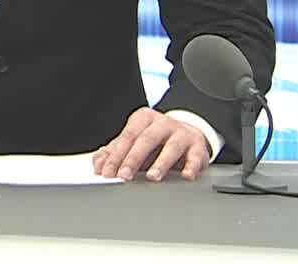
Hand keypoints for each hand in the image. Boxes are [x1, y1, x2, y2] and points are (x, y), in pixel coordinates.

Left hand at [92, 107, 208, 181]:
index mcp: (143, 119)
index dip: (115, 156)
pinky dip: (191, 166)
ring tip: (152, 177)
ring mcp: (182, 133)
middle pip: (146, 139)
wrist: (187, 136)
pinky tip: (186, 176)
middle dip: (133, 159)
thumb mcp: (134, 144)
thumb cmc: (156, 143)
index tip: (107, 172)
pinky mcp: (198, 147)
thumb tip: (99, 164)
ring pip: (171, 146)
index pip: (127, 136)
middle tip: (124, 176)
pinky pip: (196, 156)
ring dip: (161, 163)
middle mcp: (163, 123)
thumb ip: (115, 152)